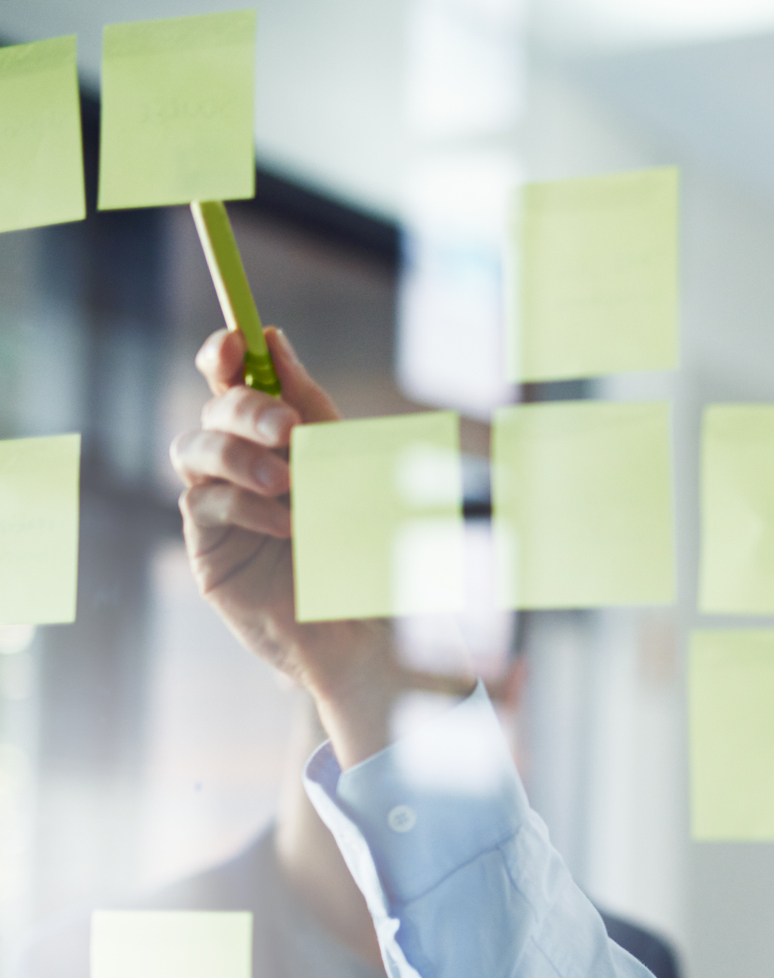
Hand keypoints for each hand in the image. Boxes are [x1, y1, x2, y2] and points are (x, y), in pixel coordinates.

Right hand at [170, 328, 406, 763]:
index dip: (224, 355)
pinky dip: (244, 506)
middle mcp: (238, 467)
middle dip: (244, 409)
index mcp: (275, 441)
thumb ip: (314, 409)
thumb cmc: (366, 548)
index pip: (233, 382)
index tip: (238, 340)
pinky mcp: (207, 549)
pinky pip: (203, 506)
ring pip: (192, 451)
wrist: (371, 630)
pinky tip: (287, 526)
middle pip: (212, 411)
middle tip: (289, 429)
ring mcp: (217, 506)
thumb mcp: (351, 467)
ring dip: (238, 456)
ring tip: (287, 483)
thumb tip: (274, 340)